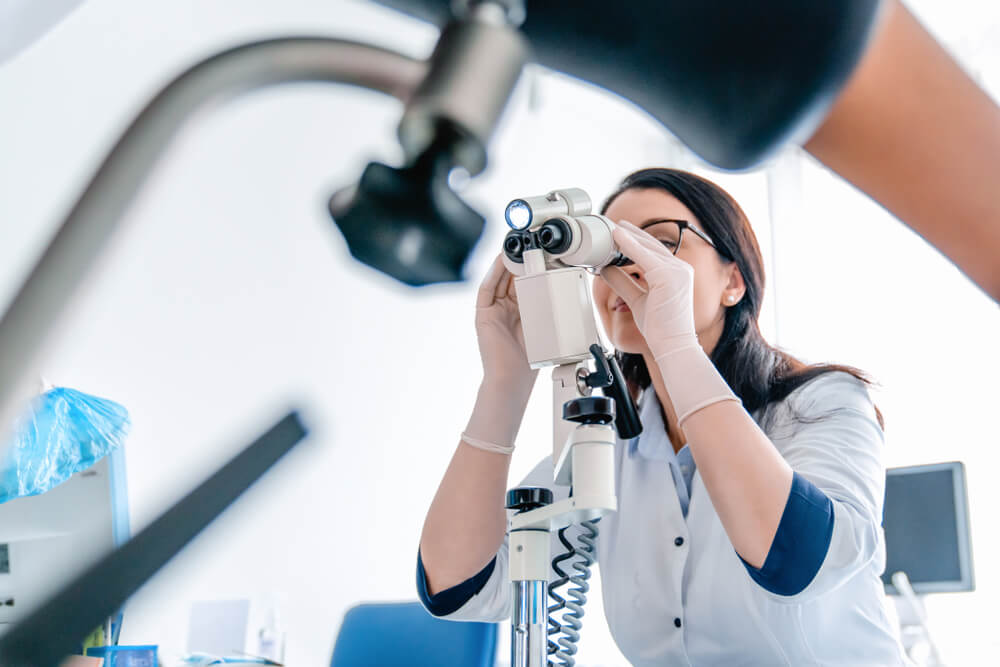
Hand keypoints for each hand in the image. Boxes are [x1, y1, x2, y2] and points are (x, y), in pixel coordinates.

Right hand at [474, 253, 537, 387]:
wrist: (512, 379)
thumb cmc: (531, 359)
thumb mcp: (545, 325)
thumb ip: (548, 305)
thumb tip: (563, 283)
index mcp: (523, 311)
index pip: (527, 282)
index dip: (533, 265)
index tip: (543, 250)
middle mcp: (507, 308)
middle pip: (512, 277)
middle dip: (520, 259)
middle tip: (530, 242)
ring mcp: (494, 310)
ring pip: (499, 279)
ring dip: (506, 262)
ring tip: (516, 246)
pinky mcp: (483, 314)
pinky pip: (486, 289)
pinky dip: (493, 274)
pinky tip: (501, 261)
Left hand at [599, 220, 698, 361]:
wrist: (672, 344)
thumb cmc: (660, 328)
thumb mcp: (636, 299)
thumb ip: (623, 283)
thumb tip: (605, 269)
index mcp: (676, 273)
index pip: (655, 252)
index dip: (637, 241)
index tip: (622, 235)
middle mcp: (680, 269)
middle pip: (652, 245)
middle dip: (632, 234)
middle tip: (615, 226)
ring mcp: (677, 271)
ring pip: (648, 247)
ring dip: (629, 237)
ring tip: (613, 229)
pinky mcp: (669, 276)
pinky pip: (644, 256)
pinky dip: (629, 245)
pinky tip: (617, 238)